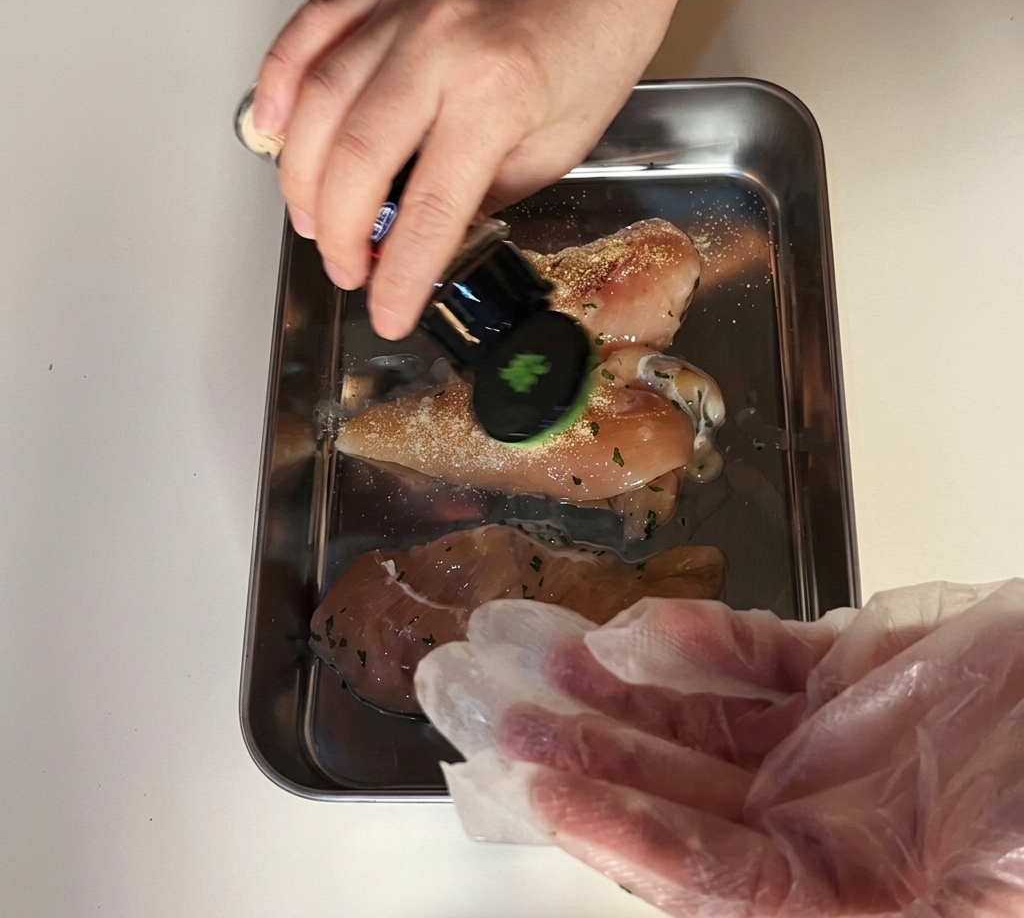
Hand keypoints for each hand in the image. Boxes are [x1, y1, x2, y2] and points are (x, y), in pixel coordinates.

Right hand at [252, 0, 753, 338]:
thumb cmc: (599, 36)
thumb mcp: (564, 144)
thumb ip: (491, 193)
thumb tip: (434, 233)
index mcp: (497, 94)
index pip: (429, 210)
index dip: (401, 276)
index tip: (389, 312)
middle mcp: (439, 47)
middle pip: (356, 161)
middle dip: (341, 236)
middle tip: (348, 270)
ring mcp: (402, 8)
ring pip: (317, 101)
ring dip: (302, 178)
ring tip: (312, 224)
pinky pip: (309, 28)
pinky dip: (278, 81)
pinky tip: (273, 129)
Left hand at [417, 581, 1023, 916]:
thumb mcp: (994, 865)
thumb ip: (882, 884)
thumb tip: (743, 894)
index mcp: (853, 887)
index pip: (712, 872)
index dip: (626, 835)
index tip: (544, 794)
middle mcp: (822, 817)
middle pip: (675, 786)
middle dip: (581, 749)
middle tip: (494, 707)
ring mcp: (824, 741)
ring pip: (692, 717)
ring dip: (612, 686)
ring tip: (535, 648)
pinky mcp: (838, 674)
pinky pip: (751, 658)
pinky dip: (699, 639)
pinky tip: (642, 626)